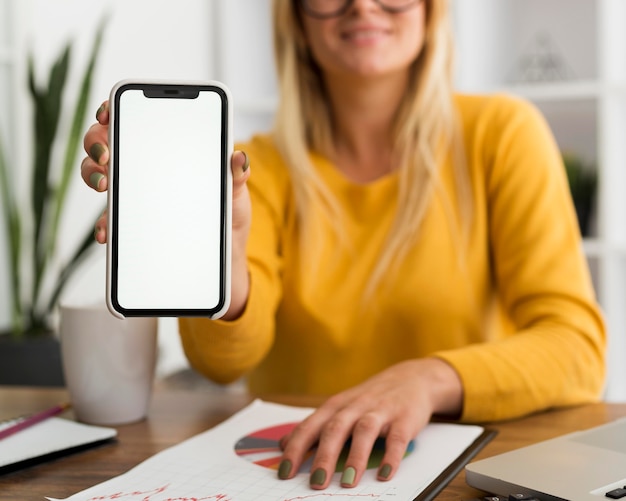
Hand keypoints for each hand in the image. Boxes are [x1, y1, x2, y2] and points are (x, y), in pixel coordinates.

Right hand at [80, 101, 251, 318]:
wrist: (227, 256)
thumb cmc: (229, 216)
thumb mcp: (235, 193)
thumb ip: (235, 175)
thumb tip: (239, 158)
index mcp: (169, 154)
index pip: (135, 123)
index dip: (115, 112)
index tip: (109, 112)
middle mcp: (146, 171)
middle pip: (107, 145)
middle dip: (97, 142)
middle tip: (107, 154)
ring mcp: (137, 199)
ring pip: (100, 177)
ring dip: (93, 176)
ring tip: (105, 184)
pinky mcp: (136, 227)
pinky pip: (111, 222)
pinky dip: (105, 225)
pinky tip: (107, 231)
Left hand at [278, 358, 462, 488]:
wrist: (412, 378)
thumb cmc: (370, 399)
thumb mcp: (340, 408)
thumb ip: (314, 426)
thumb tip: (282, 445)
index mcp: (335, 406)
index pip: (310, 427)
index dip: (296, 449)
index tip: (283, 472)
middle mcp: (355, 406)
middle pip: (335, 429)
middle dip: (324, 456)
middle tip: (315, 482)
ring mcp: (380, 411)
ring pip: (364, 431)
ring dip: (355, 457)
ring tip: (348, 483)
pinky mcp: (404, 418)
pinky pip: (397, 438)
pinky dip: (391, 457)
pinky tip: (385, 474)